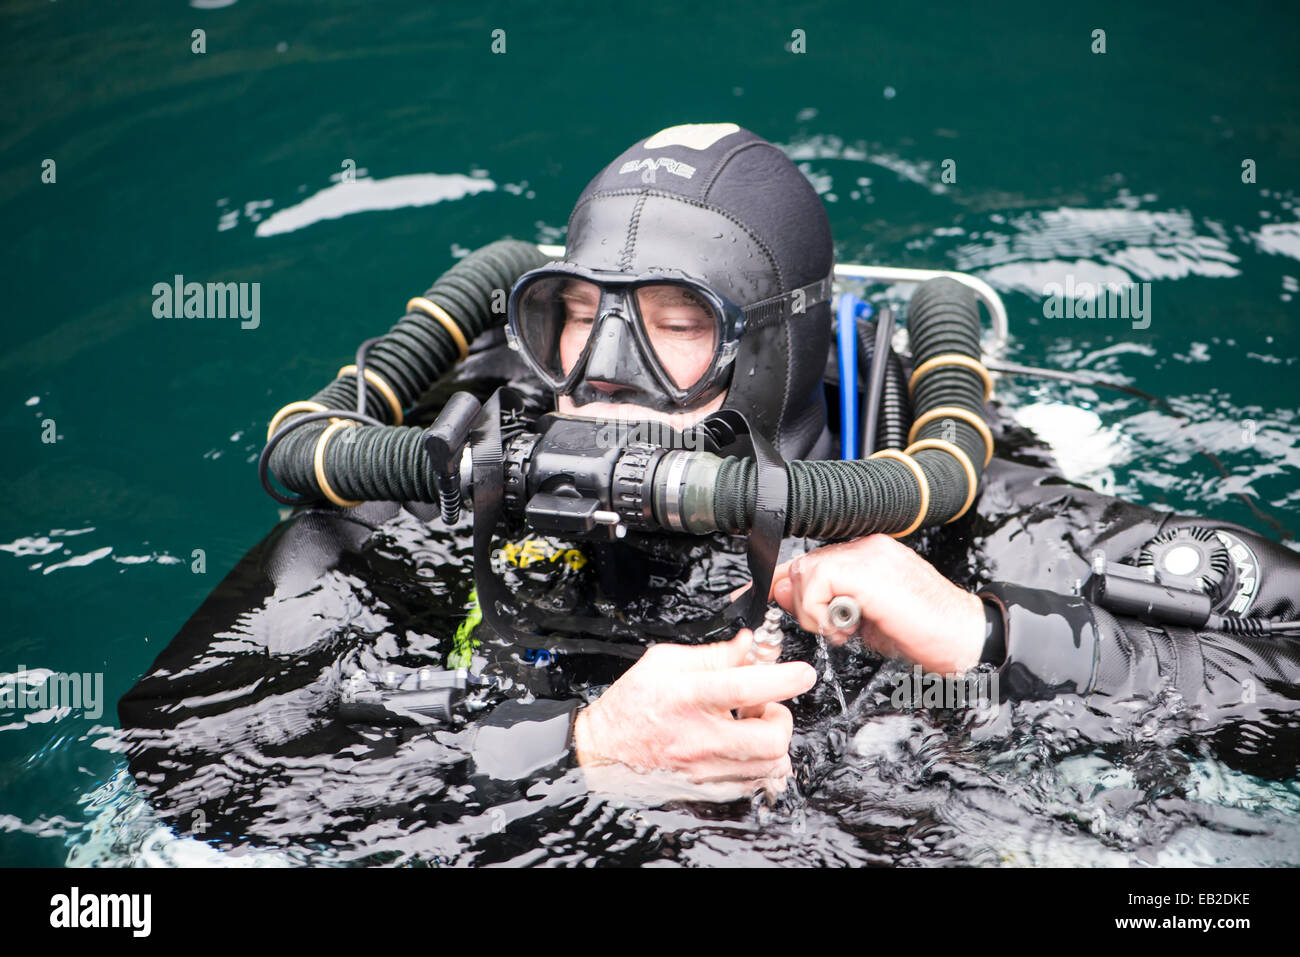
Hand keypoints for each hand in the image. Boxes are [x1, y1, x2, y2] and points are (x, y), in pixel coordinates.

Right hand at [572, 630, 815, 794]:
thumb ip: (714, 654)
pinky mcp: (707, 789)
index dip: (782, 679)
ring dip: (773, 743)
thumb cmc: (633, 704)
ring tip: (751, 727)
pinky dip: (761, 766)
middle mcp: (698, 737)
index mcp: (686, 696)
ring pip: (769, 766)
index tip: (803, 673)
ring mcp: (703, 769)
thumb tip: (750, 645)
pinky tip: (743, 748)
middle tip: (765, 707)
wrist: (604, 751)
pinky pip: (754, 785)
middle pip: (768, 739)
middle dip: (781, 719)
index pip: (742, 687)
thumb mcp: (664, 662)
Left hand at [770, 534, 985, 674]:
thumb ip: (822, 604)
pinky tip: (847, 626)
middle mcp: (865, 546)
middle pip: (801, 565)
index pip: (808, 560)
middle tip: (832, 629)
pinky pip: (817, 582)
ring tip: (844, 630)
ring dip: (814, 610)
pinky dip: (820, 610)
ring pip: (805, 571)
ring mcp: (868, 553)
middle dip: (802, 603)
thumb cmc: (922, 633)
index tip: (752, 598)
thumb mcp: (860, 622)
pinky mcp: (868, 570)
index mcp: (865, 554)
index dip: (777, 581)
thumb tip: (781, 593)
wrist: (964, 638)